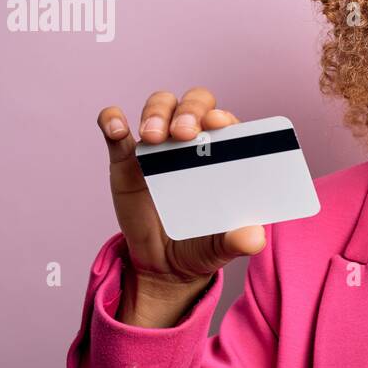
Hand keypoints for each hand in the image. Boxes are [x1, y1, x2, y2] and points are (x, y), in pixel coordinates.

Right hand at [97, 86, 264, 291]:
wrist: (164, 264)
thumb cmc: (202, 244)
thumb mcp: (222, 246)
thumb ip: (238, 241)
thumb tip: (255, 239)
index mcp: (223, 154)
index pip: (227, 122)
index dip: (223, 117)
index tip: (217, 124)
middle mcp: (193, 141)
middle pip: (194, 103)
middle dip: (190, 109)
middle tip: (183, 134)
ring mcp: (159, 145)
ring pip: (160, 106)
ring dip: (156, 112)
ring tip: (152, 138)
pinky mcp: (125, 158)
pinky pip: (115, 127)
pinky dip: (112, 120)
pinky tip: (116, 130)